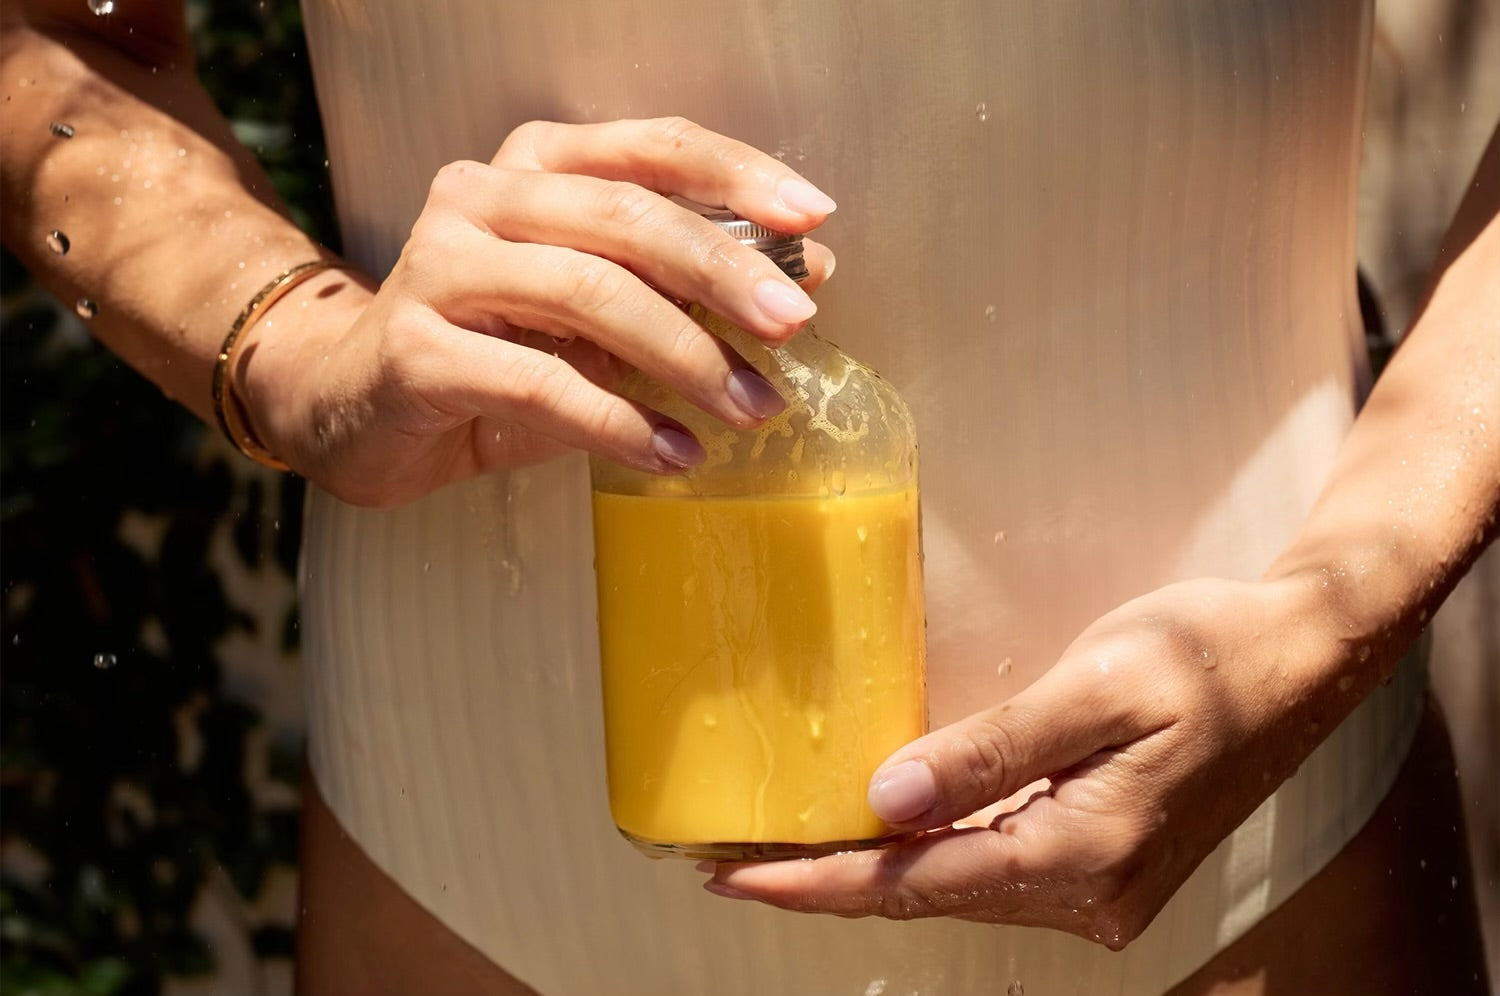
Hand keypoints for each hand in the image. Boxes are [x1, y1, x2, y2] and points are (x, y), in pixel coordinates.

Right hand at [240, 117, 836, 506]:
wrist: (350, 403)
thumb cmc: (492, 350)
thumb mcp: (594, 313)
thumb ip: (678, 290)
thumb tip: (803, 279)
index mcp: (536, 166)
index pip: (651, 149)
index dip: (739, 176)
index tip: (814, 221)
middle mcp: (481, 197)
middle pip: (626, 217)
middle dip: (724, 272)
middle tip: (794, 325)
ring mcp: (439, 267)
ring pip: (586, 293)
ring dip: (684, 356)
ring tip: (750, 407)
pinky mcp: (415, 351)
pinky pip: (538, 383)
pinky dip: (618, 422)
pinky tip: (673, 453)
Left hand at [703, 575, 1364, 947]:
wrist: (1300, 659)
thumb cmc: (1204, 655)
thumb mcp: (1096, 685)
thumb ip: (990, 749)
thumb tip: (887, 801)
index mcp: (1082, 851)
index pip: (915, 881)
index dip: (816, 881)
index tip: (733, 875)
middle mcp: (1088, 892)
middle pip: (925, 897)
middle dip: (824, 883)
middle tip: (728, 862)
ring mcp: (1099, 888)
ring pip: (954, 892)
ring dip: (867, 874)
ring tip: (782, 851)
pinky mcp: (1102, 863)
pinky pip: (988, 873)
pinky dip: (922, 862)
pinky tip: (878, 839)